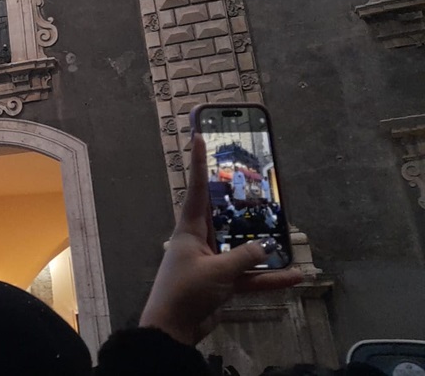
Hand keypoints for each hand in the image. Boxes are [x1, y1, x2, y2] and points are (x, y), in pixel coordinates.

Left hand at [140, 135, 303, 344]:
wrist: (173, 329)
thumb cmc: (186, 292)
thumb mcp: (218, 271)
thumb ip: (244, 256)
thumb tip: (264, 246)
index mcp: (189, 230)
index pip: (197, 190)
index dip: (199, 164)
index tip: (198, 138)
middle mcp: (200, 241)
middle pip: (222, 215)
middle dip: (236, 200)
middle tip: (251, 179)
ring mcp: (212, 263)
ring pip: (241, 248)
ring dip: (262, 247)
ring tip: (287, 234)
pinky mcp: (222, 284)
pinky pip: (250, 276)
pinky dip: (269, 277)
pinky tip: (295, 276)